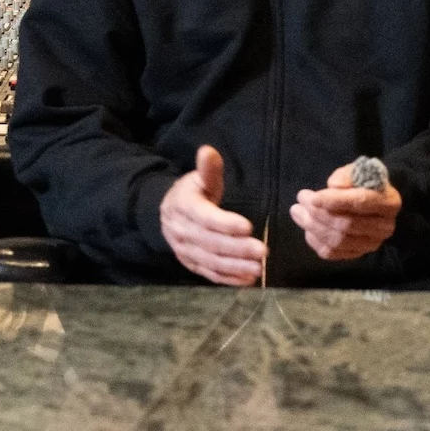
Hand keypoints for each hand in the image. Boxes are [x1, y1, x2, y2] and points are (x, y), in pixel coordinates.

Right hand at [159, 145, 264, 285]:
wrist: (166, 214)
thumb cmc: (191, 193)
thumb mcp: (198, 179)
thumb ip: (208, 169)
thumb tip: (208, 151)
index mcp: (184, 208)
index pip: (205, 217)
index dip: (225, 223)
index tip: (248, 226)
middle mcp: (182, 232)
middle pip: (210, 243)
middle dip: (237, 249)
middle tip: (263, 252)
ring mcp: (185, 251)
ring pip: (210, 261)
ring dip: (235, 267)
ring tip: (259, 268)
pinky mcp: (192, 264)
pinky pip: (209, 273)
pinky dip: (228, 278)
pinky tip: (248, 280)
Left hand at [290, 163, 402, 260]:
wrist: (376, 201)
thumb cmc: (365, 183)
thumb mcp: (359, 171)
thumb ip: (347, 175)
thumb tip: (334, 186)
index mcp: (389, 202)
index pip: (361, 202)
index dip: (335, 200)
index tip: (313, 197)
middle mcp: (384, 227)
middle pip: (346, 224)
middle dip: (318, 213)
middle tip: (300, 201)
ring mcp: (372, 243)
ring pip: (337, 240)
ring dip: (312, 227)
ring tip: (297, 212)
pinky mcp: (358, 254)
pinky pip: (333, 253)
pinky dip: (315, 242)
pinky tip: (307, 229)